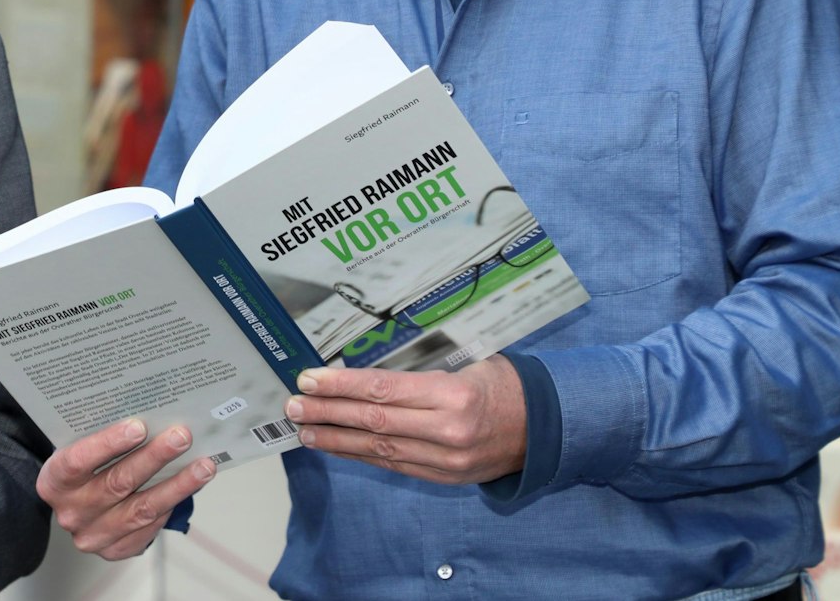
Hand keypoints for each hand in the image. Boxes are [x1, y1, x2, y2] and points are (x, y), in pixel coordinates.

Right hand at [36, 419, 216, 560]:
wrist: (75, 504)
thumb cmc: (83, 468)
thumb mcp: (79, 448)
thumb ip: (103, 437)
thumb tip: (150, 414)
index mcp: (54, 482)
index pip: (78, 461)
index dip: (108, 443)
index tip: (139, 426)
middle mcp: (71, 512)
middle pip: (117, 484)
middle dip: (154, 457)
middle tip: (181, 436)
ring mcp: (93, 535)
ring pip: (142, 509)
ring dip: (177, 485)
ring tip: (202, 465)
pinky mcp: (115, 550)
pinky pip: (150, 527)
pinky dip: (172, 504)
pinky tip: (190, 486)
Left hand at [285, 358, 526, 483]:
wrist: (546, 426)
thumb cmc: (503, 385)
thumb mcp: (467, 363)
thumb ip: (419, 371)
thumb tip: (363, 369)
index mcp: (453, 395)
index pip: (383, 389)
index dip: (341, 386)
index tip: (309, 379)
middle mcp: (447, 431)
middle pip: (374, 421)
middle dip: (328, 413)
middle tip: (293, 406)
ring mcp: (446, 460)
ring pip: (379, 448)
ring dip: (336, 439)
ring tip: (304, 430)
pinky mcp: (444, 477)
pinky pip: (394, 464)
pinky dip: (361, 455)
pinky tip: (337, 446)